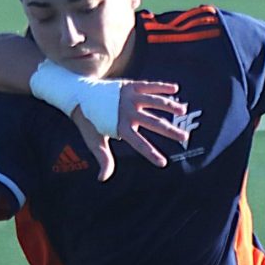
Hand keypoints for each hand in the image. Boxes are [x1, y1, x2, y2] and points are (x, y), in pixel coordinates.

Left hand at [71, 81, 188, 180]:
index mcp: (120, 126)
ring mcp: (130, 97)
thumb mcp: (95, 141)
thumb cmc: (90, 122)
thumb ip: (104, 159)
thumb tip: (103, 179)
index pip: (139, 143)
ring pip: (154, 101)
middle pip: (153, 122)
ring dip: (170, 105)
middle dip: (170, 131)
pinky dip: (162, 87)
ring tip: (183, 110)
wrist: (80, 96)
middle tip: (184, 137)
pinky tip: (175, 88)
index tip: (163, 163)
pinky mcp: (130, 86)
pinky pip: (149, 85)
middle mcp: (127, 111)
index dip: (151, 153)